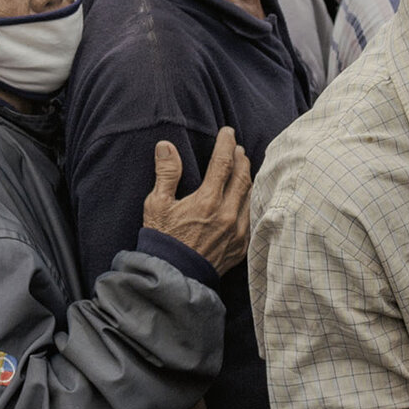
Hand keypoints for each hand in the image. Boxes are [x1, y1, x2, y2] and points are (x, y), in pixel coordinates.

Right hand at [140, 128, 253, 276]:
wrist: (173, 277)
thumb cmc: (162, 239)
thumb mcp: (157, 204)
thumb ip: (166, 173)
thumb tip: (166, 146)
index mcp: (207, 201)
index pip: (223, 163)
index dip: (226, 144)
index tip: (227, 132)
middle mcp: (227, 214)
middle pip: (242, 177)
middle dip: (240, 159)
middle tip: (237, 148)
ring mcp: (237, 231)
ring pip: (250, 196)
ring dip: (248, 178)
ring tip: (243, 167)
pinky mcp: (241, 246)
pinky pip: (252, 216)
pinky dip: (251, 201)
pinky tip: (246, 197)